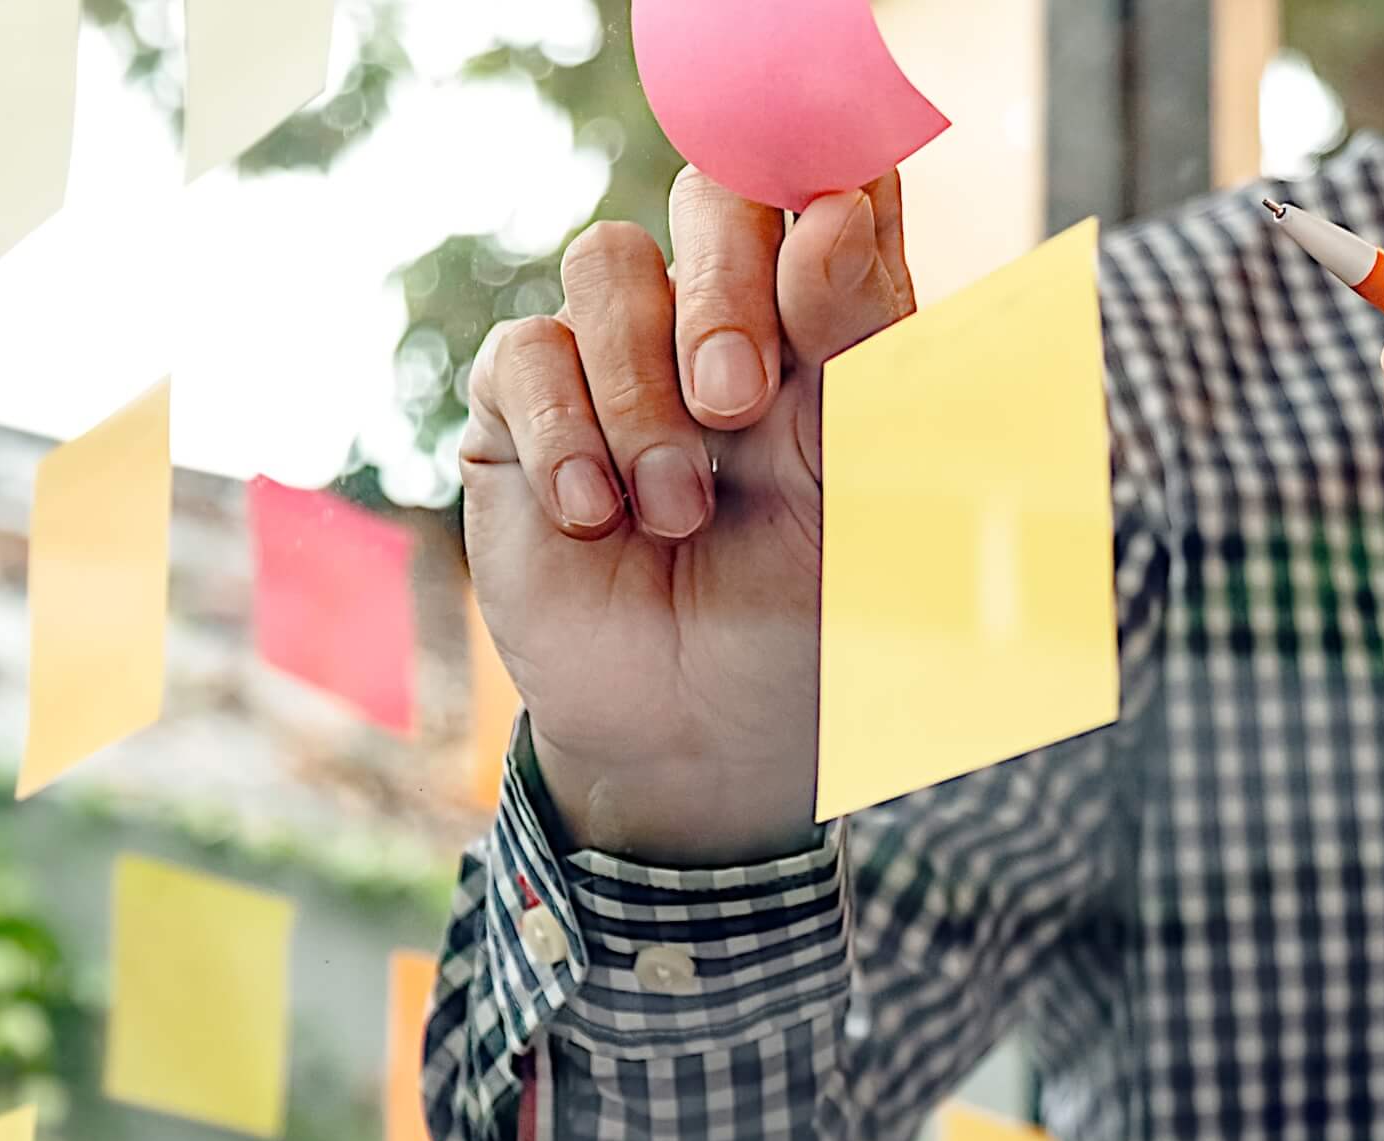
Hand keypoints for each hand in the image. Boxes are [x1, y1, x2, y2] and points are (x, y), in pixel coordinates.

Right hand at [461, 170, 915, 864]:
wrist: (704, 732)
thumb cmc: (803, 611)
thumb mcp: (860, 484)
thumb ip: (859, 343)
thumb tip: (837, 205)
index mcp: (826, 319)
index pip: (830, 184)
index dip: (825, 166)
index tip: (833, 205)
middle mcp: (720, 314)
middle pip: (712, 194)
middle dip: (725, 288)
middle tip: (737, 404)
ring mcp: (616, 353)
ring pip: (608, 263)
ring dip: (644, 391)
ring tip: (675, 511)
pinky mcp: (523, 409)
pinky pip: (526, 353)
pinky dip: (566, 435)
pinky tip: (593, 515)